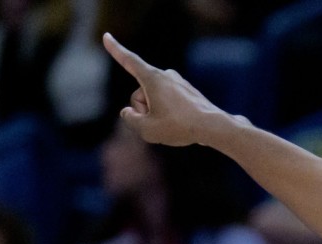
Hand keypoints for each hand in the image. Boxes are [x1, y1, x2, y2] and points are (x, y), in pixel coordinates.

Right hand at [102, 33, 232, 146]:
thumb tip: (129, 112)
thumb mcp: (146, 129)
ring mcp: (178, 83)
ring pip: (154, 102)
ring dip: (158, 115)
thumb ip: (129, 119)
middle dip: (143, 110)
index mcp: (152, 78)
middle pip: (140, 95)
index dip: (115, 49)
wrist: (214, 127)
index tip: (106, 36)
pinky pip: (169, 105)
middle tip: (161, 122)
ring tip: (175, 124)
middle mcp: (166, 75)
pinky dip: (171, 116)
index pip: (129, 61)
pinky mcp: (187, 92)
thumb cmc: (180, 126)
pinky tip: (183, 123)